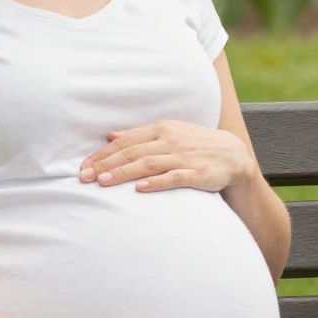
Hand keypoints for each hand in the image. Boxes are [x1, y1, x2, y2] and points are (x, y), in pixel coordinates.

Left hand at [80, 122, 257, 195]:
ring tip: (104, 182)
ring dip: (124, 173)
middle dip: (106, 165)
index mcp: (161, 128)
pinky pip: (174, 177)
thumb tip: (110, 134)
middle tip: (85, 177)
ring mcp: (184, 157)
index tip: (84, 167)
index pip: (126, 141)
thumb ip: (139, 135)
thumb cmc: (196, 145)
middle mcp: (171, 140)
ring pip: (148, 164)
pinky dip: (156, 182)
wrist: (234, 155)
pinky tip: (140, 188)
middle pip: (132, 152)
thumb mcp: (169, 133)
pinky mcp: (197, 173)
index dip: (103, 154)